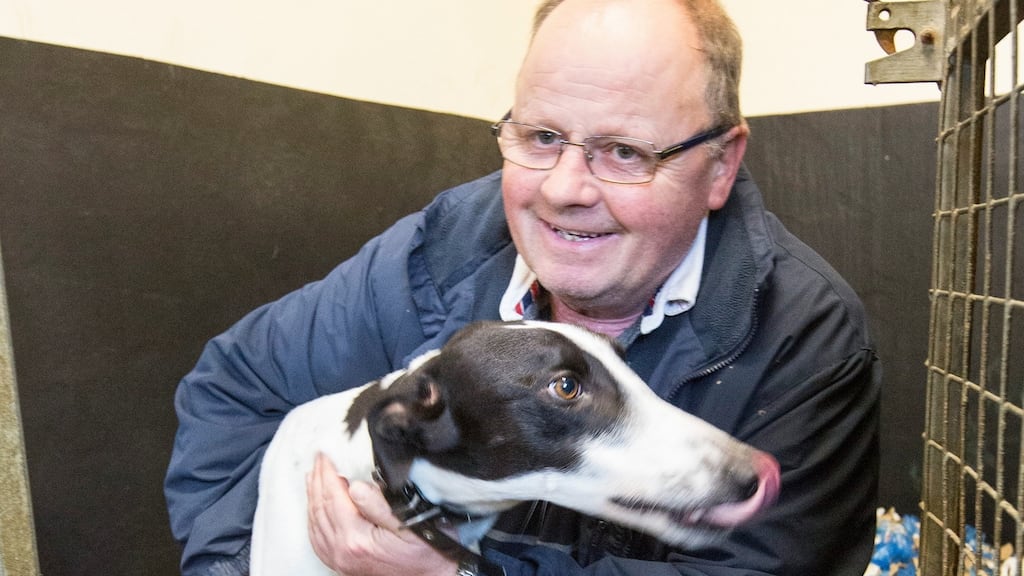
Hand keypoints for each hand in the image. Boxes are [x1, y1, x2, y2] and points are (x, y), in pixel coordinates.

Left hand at [306, 452, 457, 575]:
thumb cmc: (428, 551)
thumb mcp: (412, 522)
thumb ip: (380, 505)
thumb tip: (354, 487)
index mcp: (357, 538)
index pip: (333, 497)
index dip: (328, 473)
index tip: (326, 455)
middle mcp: (343, 551)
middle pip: (321, 507)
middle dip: (318, 479)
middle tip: (320, 459)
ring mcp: (340, 560)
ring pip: (315, 521)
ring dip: (313, 496)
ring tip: (314, 476)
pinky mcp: (342, 564)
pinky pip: (317, 539)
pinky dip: (313, 518)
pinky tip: (315, 507)